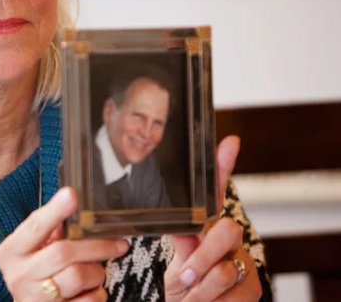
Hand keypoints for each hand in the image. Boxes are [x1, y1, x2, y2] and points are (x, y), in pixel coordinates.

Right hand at [0, 187, 128, 300]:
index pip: (35, 227)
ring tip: (95, 271)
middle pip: (63, 253)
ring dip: (96, 272)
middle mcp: (19, 275)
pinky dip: (97, 294)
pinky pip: (88, 301)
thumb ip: (48, 229)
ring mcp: (35, 298)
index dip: (55, 211)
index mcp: (10, 251)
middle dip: (96, 247)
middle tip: (117, 244)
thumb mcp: (32, 250)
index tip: (71, 195)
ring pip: (78, 276)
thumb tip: (70, 201)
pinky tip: (90, 291)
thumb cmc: (33, 274)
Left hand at [164, 136, 261, 301]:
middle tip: (185, 275)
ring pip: (223, 270)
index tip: (229, 142)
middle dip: (202, 257)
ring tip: (189, 294)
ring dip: (199, 288)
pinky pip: (231, 294)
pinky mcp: (253, 287)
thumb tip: (175, 222)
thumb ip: (181, 240)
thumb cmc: (181, 284)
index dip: (223, 167)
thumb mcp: (175, 258)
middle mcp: (230, 241)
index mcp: (208, 229)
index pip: (216, 194)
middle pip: (226, 231)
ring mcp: (244, 262)